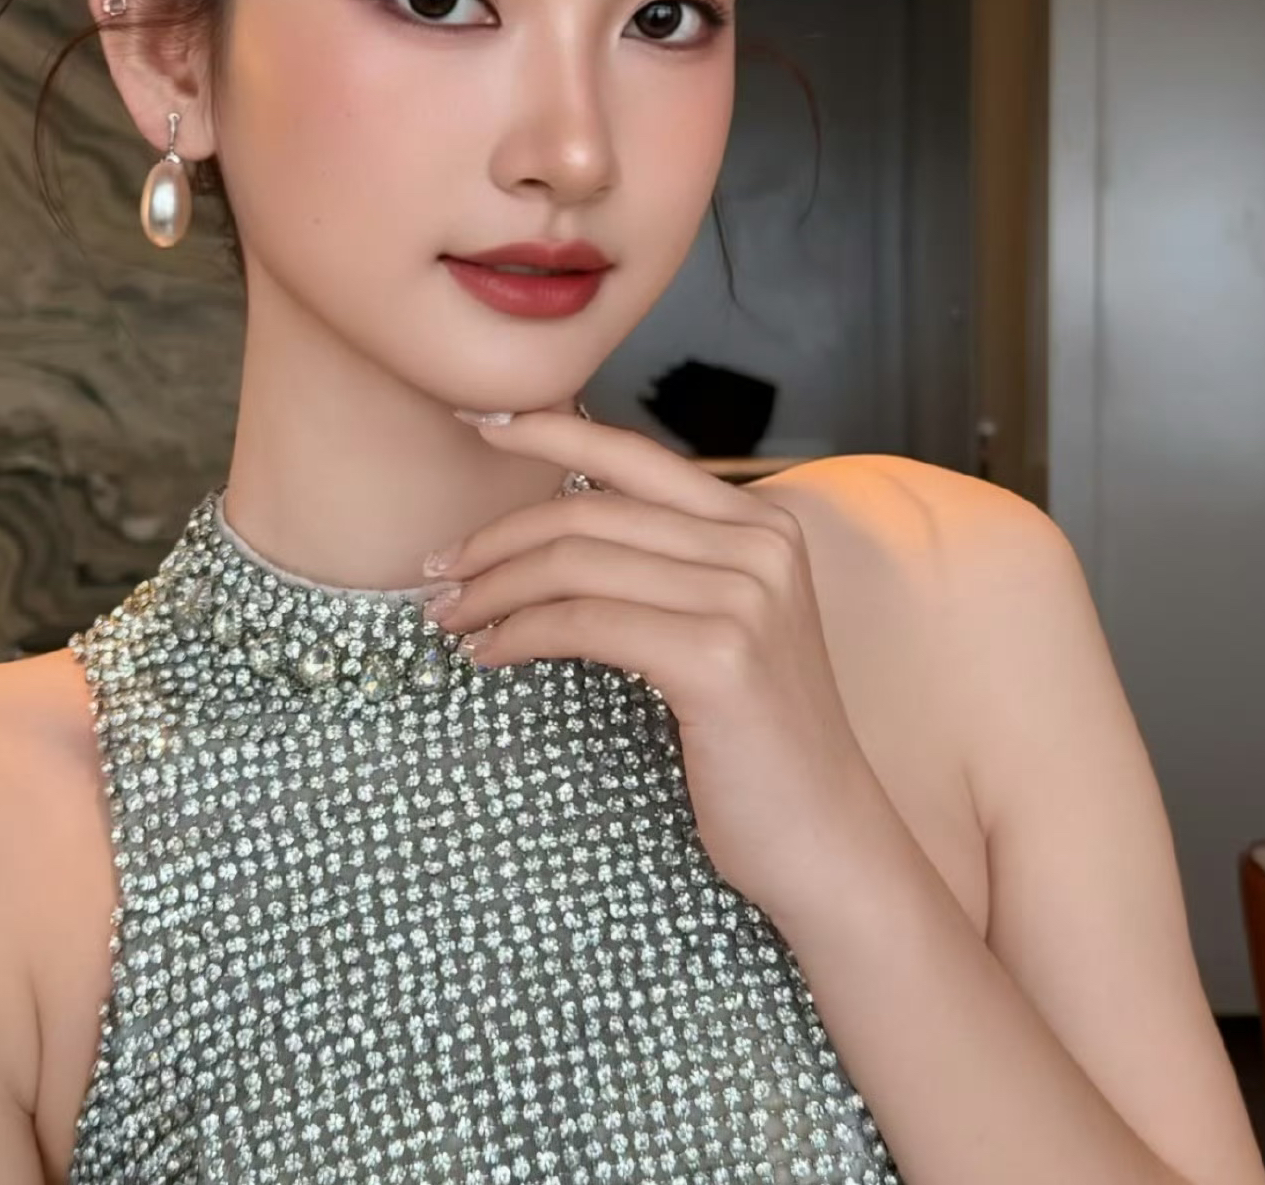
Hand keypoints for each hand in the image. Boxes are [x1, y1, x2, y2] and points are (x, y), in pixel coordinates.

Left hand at [425, 408, 877, 928]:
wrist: (828, 843)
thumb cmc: (758, 743)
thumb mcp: (726, 626)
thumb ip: (669, 566)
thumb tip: (557, 523)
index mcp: (761, 524)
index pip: (633, 452)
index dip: (548, 429)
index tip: (478, 422)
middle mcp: (759, 545)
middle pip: (588, 511)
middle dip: (496, 536)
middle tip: (436, 571)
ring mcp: (744, 598)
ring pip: (576, 564)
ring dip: (493, 589)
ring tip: (447, 617)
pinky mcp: (718, 657)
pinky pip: (584, 623)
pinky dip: (518, 634)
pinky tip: (488, 656)